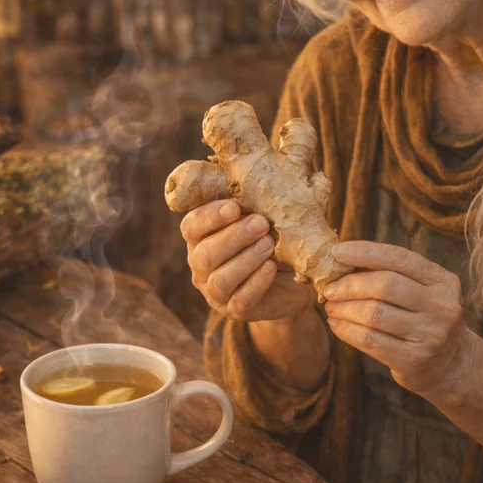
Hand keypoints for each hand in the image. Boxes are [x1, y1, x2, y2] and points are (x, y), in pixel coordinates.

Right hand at [181, 199, 313, 322]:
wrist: (291, 277)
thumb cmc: (269, 237)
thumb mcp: (259, 216)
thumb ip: (248, 200)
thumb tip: (249, 173)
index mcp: (200, 237)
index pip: (191, 226)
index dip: (210, 216)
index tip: (235, 207)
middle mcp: (200, 265)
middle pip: (204, 254)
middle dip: (234, 238)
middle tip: (262, 224)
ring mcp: (214, 291)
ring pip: (219, 280)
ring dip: (246, 260)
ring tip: (269, 244)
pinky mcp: (234, 310)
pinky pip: (240, 300)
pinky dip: (256, 283)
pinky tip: (271, 267)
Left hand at [323, 241, 473, 399]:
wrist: (451, 365)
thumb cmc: (424, 319)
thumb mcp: (422, 292)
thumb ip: (391, 274)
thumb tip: (342, 260)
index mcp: (442, 281)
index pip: (399, 258)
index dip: (365, 252)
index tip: (337, 252)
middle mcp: (441, 306)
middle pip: (385, 286)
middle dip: (350, 285)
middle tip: (329, 289)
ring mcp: (429, 335)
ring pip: (374, 314)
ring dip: (344, 308)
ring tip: (330, 306)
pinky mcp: (413, 360)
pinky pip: (369, 340)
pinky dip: (346, 330)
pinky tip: (336, 324)